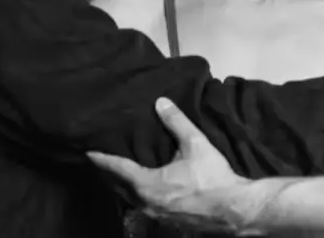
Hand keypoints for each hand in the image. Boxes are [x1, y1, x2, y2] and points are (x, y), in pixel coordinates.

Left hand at [87, 98, 257, 233]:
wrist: (235, 210)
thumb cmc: (213, 178)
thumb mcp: (195, 144)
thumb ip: (176, 122)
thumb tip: (161, 103)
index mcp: (146, 185)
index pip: (115, 168)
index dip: (101, 158)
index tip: (88, 150)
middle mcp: (145, 203)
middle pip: (117, 186)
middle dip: (108, 172)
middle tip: (100, 159)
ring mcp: (155, 215)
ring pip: (130, 198)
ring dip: (122, 185)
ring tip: (119, 171)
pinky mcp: (168, 220)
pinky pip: (143, 205)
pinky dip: (137, 194)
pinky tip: (145, 187)